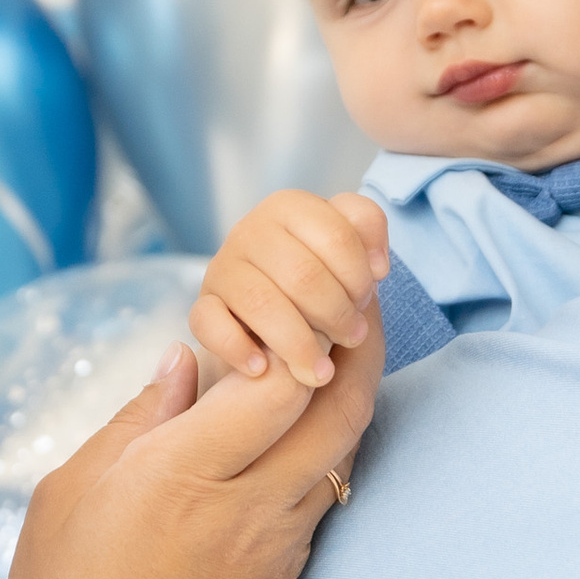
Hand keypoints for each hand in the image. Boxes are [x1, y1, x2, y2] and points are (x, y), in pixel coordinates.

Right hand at [0, 323, 381, 578]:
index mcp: (181, 473)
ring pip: (342, 454)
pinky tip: (303, 430)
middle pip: (340, 409)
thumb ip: (136, 422)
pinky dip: (326, 452)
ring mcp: (276, 548)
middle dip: (360, 346)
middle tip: (355, 299)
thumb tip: (185, 359)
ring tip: (339, 348)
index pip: (281, 377)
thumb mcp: (67, 497)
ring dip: (350, 397)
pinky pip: (322, 498)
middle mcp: (246, 507)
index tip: (302, 288)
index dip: (305, 325)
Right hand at [193, 189, 390, 389]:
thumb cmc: (315, 272)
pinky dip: (238, 349)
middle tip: (352, 338)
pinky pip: (210, 324)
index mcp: (289, 206)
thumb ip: (366, 231)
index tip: (366, 304)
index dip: (359, 277)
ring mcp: (222, 268)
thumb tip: (376, 267)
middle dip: (337, 314)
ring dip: (299, 344)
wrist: (267, 310)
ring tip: (321, 372)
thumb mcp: (345, 243)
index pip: (336, 235)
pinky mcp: (203, 305)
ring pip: (262, 304)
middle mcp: (250, 230)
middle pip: (303, 274)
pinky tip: (262, 369)